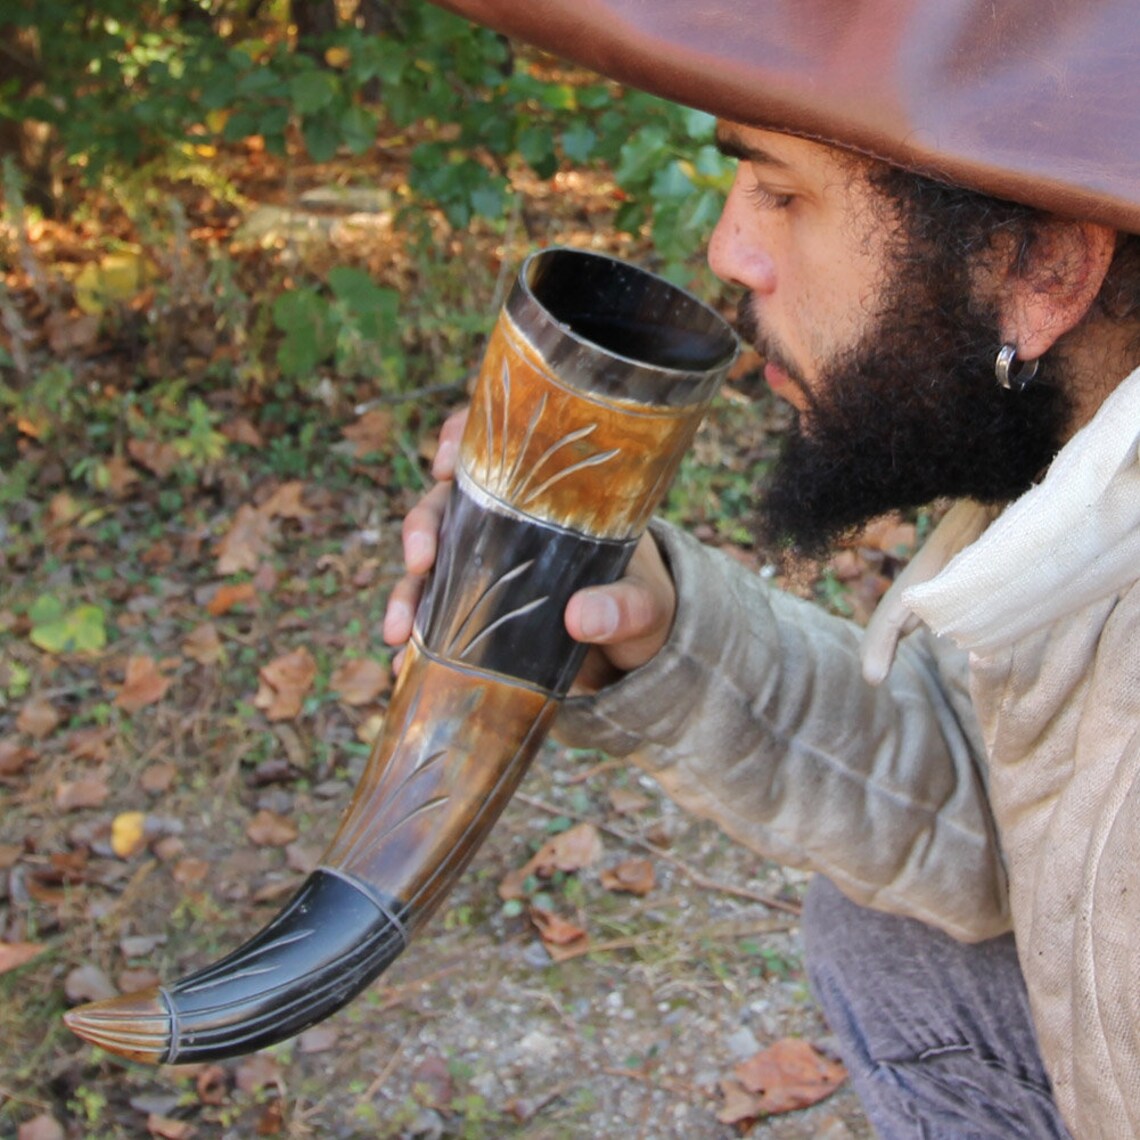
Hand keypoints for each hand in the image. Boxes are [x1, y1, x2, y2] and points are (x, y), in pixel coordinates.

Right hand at [382, 409, 676, 689]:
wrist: (637, 650)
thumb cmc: (643, 600)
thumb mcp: (644, 600)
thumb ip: (624, 605)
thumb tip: (581, 618)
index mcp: (541, 496)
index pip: (489, 446)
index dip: (456, 440)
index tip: (445, 461)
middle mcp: (501, 524)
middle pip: (442, 505)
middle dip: (419, 528)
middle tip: (419, 559)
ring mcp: (481, 569)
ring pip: (426, 567)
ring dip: (404, 595)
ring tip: (397, 634)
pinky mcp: (473, 614)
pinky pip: (432, 621)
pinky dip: (414, 644)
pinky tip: (402, 667)